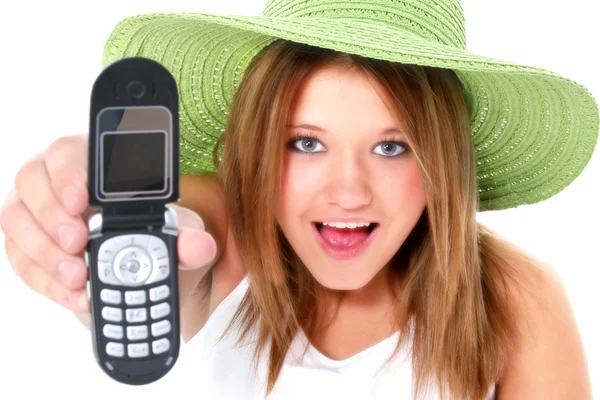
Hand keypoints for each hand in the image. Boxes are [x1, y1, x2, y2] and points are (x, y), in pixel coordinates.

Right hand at [1, 133, 216, 313]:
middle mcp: (53, 179)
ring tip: (79, 276)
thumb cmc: (151, 230)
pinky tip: (74, 294)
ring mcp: (34, 211)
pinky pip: (20, 259)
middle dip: (53, 214)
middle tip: (79, 243)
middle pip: (32, 180)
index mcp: (91, 160)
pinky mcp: (25, 245)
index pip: (69, 150)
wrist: (138, 263)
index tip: (82, 199)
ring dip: (45, 251)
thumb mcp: (173, 232)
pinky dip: (46, 280)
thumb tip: (202, 246)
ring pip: (16, 220)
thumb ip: (186, 237)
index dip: (69, 171)